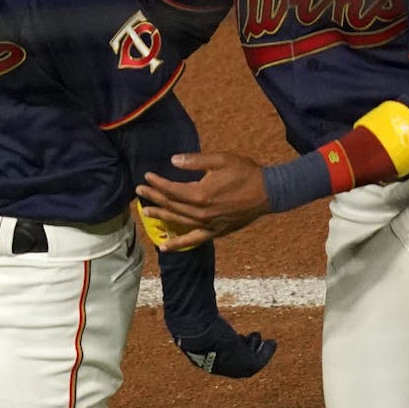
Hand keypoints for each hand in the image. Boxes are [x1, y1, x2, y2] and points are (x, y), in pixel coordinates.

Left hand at [136, 152, 269, 250]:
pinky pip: (193, 240)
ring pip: (178, 222)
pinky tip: (164, 247)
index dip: (157, 183)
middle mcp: (201, 212)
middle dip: (154, 197)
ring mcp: (208, 225)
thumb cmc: (245, 173)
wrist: (268, 193)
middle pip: (171, 205)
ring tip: (145, 212)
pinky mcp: (215, 232)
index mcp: (201, 194)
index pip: (171, 189)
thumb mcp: (221, 160)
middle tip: (139, 192)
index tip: (147, 176)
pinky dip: (178, 244)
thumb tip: (173, 160)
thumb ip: (195, 161)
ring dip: (160, 216)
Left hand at [171, 315, 276, 378]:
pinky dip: (267, 352)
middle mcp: (217, 367)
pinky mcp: (246, 365)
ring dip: (258, 351)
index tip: (239, 338)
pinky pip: (260, 360)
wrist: (199, 330)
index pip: (219, 356)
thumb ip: (195, 310)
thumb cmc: (192, 321)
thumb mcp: (193, 316)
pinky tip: (272, 342)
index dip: (231, 346)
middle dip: (246, 350)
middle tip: (253, 338)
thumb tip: (190, 294)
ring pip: (249, 361)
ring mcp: (231, 369)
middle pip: (235, 361)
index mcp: (203, 358)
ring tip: (265, 340)